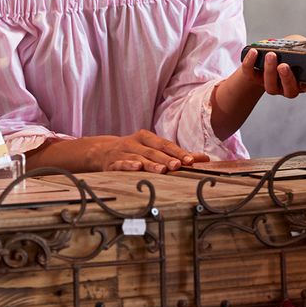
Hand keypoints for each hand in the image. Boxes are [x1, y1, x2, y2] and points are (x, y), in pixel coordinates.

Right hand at [91, 131, 208, 173]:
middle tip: (179, 166)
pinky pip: (121, 164)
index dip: (178, 152)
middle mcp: (135, 142)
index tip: (190, 160)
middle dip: (167, 159)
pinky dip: (128, 165)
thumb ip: (178, 153)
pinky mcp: (112, 163)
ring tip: (162, 169)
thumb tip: (204, 158)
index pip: (165, 144)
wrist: (102, 151)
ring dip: (151, 164)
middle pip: (154, 151)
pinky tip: (136, 168)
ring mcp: (123, 152)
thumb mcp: (154, 148)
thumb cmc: (135, 150)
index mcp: (146, 137)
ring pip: (139, 158)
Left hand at [243, 45, 305, 98]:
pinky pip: (250, 75)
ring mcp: (271, 85)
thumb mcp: (299, 46)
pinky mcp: (254, 79)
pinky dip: (250, 63)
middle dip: (286, 77)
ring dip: (270, 70)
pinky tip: (254, 52)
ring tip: (271, 55)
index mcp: (301, 81)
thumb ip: (305, 47)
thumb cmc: (286, 52)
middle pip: (289, 89)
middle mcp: (286, 87)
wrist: (267, 55)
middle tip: (284, 66)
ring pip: (270, 85)